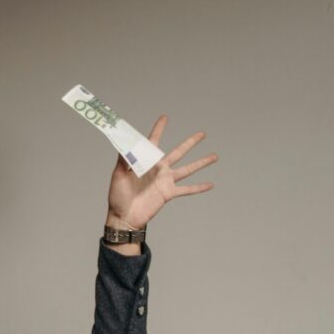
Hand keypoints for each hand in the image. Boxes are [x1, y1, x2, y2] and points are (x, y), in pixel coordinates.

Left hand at [106, 115, 216, 229]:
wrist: (123, 216)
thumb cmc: (118, 196)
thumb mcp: (118, 175)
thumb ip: (124, 160)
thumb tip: (125, 145)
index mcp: (146, 162)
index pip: (153, 142)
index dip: (159, 129)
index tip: (165, 117)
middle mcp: (159, 170)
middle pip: (178, 152)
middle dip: (190, 143)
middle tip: (202, 134)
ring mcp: (165, 181)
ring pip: (188, 169)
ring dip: (201, 163)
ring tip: (215, 156)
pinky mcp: (168, 194)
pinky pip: (187, 190)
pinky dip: (199, 187)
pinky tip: (211, 184)